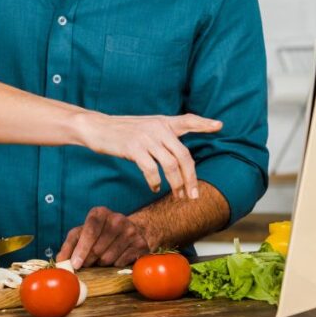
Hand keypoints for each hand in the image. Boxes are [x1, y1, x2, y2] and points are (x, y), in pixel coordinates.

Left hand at [56, 206, 147, 268]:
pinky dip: (114, 265)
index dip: (82, 249)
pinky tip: (114, 259)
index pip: (90, 230)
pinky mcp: (141, 244)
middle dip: (89, 260)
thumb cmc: (100, 233)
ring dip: (101, 263)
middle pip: (98, 248)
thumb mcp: (82, 234)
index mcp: (100, 213)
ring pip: (109, 257)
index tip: (75, 264)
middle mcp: (117, 219)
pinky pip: (121, 262)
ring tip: (101, 259)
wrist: (129, 231)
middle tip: (86, 263)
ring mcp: (131, 231)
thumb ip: (69, 245)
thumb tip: (60, 261)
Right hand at [81, 113, 221, 200]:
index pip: (188, 120)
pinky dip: (155, 182)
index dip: (204, 123)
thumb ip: (162, 134)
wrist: (96, 127)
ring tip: (178, 196)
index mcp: (162, 122)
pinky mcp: (133, 148)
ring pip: (170, 165)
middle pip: (184, 155)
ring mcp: (146, 137)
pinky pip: (151, 169)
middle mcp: (157, 128)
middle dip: (191, 179)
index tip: (219, 125)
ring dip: (177, 185)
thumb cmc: (122, 131)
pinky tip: (154, 188)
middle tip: (193, 196)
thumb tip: (178, 154)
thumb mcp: (145, 127)